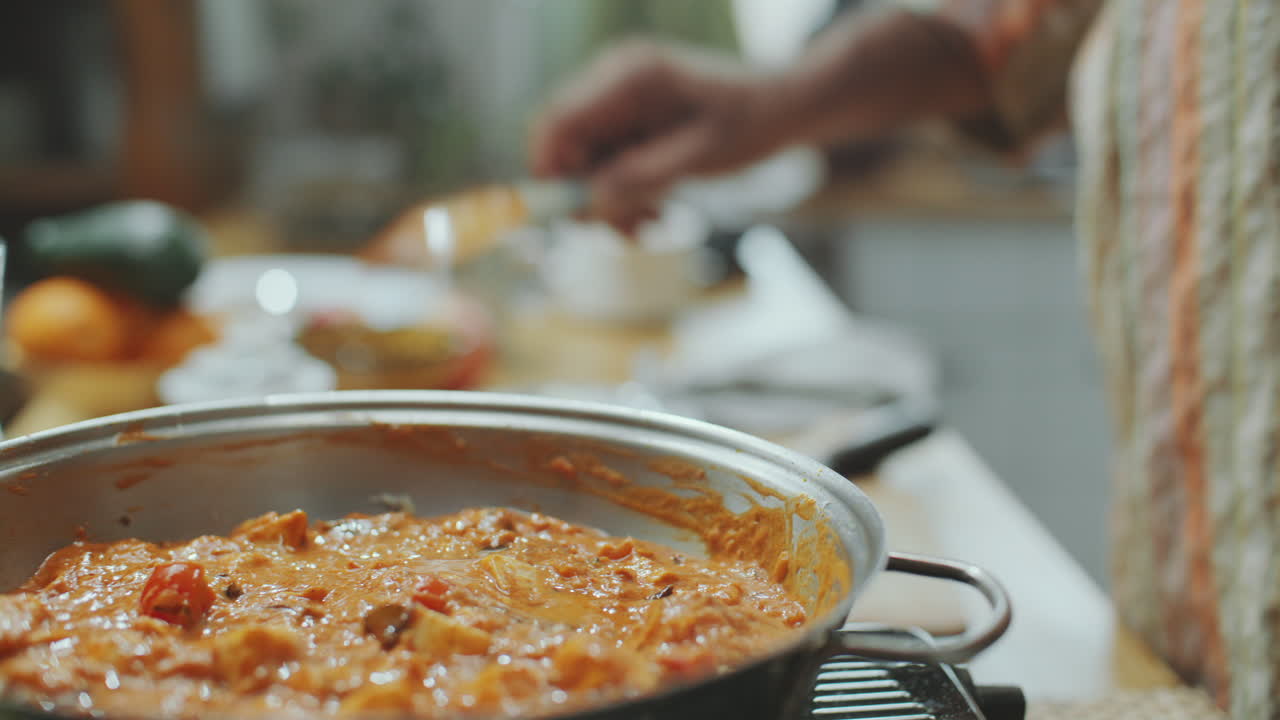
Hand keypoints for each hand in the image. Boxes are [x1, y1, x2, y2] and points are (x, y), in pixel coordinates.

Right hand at [530, 41, 784, 230]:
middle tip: (625, 233)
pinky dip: (625, 190)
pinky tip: (657, 209)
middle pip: (565, 145)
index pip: (558, 121)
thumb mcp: (700, 157)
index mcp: (631, 77)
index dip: (549, 171)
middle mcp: (616, 79)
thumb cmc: (751, 124)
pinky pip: (607, 160)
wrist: (785, 105)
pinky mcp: (630, 117)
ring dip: (611, 200)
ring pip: (586, 160)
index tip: (567, 217)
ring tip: (653, 224)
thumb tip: (591, 203)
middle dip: (588, 195)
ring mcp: (621, 98)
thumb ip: (643, 177)